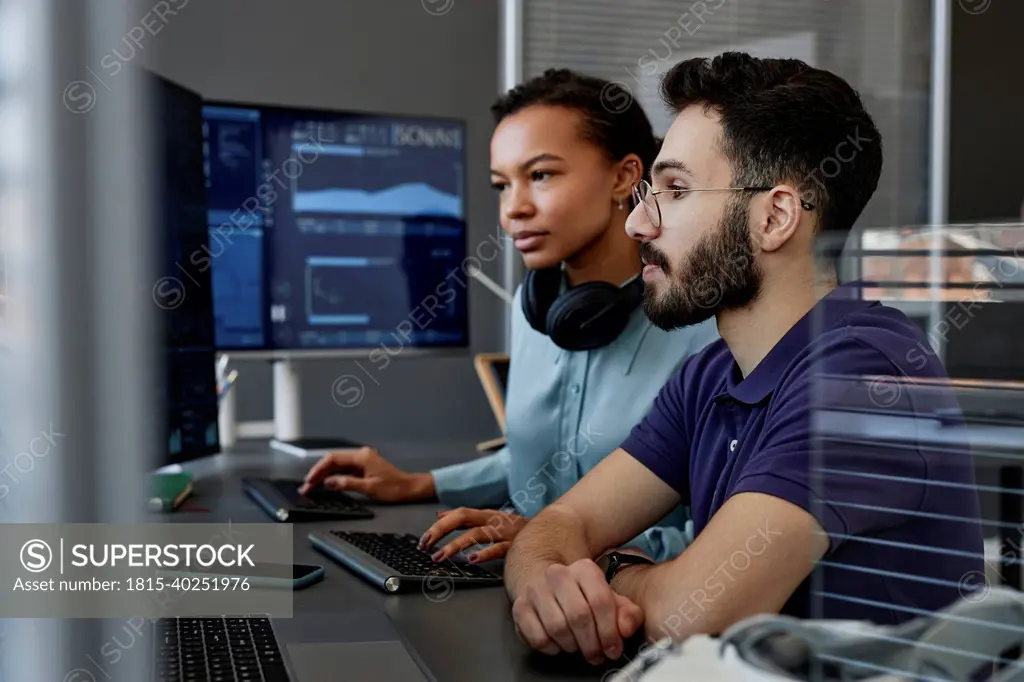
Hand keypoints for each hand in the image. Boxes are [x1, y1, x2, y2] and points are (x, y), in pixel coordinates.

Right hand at [298, 447, 434, 502]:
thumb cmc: (394, 488)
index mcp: (361, 457)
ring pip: (337, 466)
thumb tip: (329, 482)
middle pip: (333, 461)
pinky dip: (334, 477)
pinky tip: (327, 484)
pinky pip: (344, 470)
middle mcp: (361, 455)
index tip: (310, 480)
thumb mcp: (369, 488)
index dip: (318, 469)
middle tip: (307, 486)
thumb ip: (347, 484)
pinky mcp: (363, 468)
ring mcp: (362, 461)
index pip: (333, 459)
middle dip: (318, 473)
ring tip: (313, 487)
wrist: (409, 488)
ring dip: (324, 476)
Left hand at [418, 508, 527, 562]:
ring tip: (441, 556)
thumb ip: (464, 518)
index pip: (459, 514)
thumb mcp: (489, 519)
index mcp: (486, 515)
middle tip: (426, 545)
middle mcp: (493, 520)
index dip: (440, 524)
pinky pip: (498, 548)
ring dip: (456, 545)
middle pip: (463, 518)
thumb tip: (438, 515)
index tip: (424, 539)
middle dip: (442, 531)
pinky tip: (473, 560)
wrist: (549, 530)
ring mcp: (503, 532)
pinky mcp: (514, 545)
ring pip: (477, 534)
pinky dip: (485, 553)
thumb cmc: (515, 528)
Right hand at [511, 559, 644, 665]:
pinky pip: (538, 637)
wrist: (547, 585)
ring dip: (572, 646)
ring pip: (557, 628)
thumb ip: (627, 614)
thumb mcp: (611, 601)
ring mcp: (535, 589)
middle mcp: (557, 574)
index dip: (610, 631)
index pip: (600, 601)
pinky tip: (559, 643)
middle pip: (579, 616)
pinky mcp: (520, 607)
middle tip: (596, 654)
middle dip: (591, 643)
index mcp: (584, 569)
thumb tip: (626, 628)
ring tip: (578, 646)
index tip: (613, 649)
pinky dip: (552, 648)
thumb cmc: (582, 597)